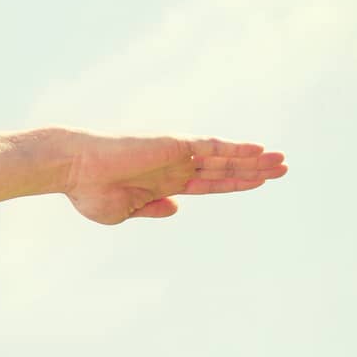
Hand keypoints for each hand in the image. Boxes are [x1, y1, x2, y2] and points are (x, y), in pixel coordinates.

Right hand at [63, 132, 287, 224]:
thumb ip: (152, 209)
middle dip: (253, 170)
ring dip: (253, 159)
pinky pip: (211, 145)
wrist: (72, 170)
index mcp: (163, 184)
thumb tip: (177, 209)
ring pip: (223, 157)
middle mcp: (173, 167)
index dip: (234, 183)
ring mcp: (174, 154)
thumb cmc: (88, 192)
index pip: (209, 183)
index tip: (260, 184)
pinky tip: (258, 150)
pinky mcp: (172, 144)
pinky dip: (235, 148)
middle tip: (284, 169)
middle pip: (223, 168)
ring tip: (282, 161)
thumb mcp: (123, 212)